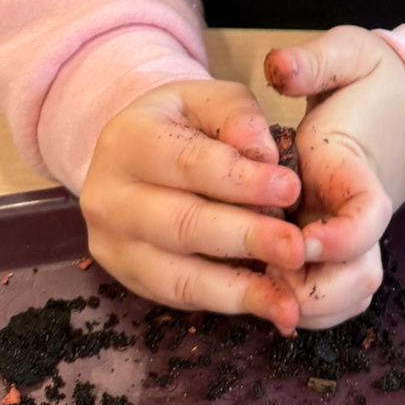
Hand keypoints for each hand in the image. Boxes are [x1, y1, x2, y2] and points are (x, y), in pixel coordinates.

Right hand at [80, 78, 304, 334]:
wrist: (133, 156)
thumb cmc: (182, 124)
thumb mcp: (206, 99)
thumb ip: (236, 116)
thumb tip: (264, 155)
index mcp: (126, 140)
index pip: (189, 164)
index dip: (242, 180)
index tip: (291, 189)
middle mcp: (109, 197)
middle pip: (183, 224)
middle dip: (246, 238)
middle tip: (296, 248)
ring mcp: (113, 245)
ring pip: (178, 275)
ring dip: (239, 289)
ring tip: (287, 301)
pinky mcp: (129, 278)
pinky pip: (180, 297)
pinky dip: (227, 303)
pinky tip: (268, 304)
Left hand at [264, 27, 404, 330]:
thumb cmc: (372, 78)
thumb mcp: (349, 53)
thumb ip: (315, 61)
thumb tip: (279, 68)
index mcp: (358, 170)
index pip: (367, 217)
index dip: (340, 239)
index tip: (303, 240)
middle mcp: (358, 215)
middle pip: (360, 277)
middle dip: (316, 289)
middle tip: (270, 273)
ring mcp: (353, 237)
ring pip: (348, 296)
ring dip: (308, 305)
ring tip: (262, 287)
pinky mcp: (341, 249)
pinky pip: (335, 298)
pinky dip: (307, 307)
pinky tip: (267, 292)